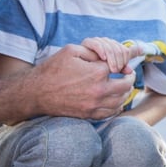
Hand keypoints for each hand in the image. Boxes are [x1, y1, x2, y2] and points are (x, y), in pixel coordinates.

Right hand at [0, 43, 140, 123]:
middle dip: (129, 78)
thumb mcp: (71, 51)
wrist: (36, 93)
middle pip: (125, 85)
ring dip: (125, 92)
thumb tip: (110, 57)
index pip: (120, 67)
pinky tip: (116, 100)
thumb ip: (93, 51)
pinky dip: (117, 106)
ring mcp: (94, 105)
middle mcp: (98, 90)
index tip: (125, 65)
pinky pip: (111, 113)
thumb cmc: (52, 69)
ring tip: (123, 86)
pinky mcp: (89, 115)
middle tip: (127, 74)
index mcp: (96, 73)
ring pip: (121, 100)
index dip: (124, 64)